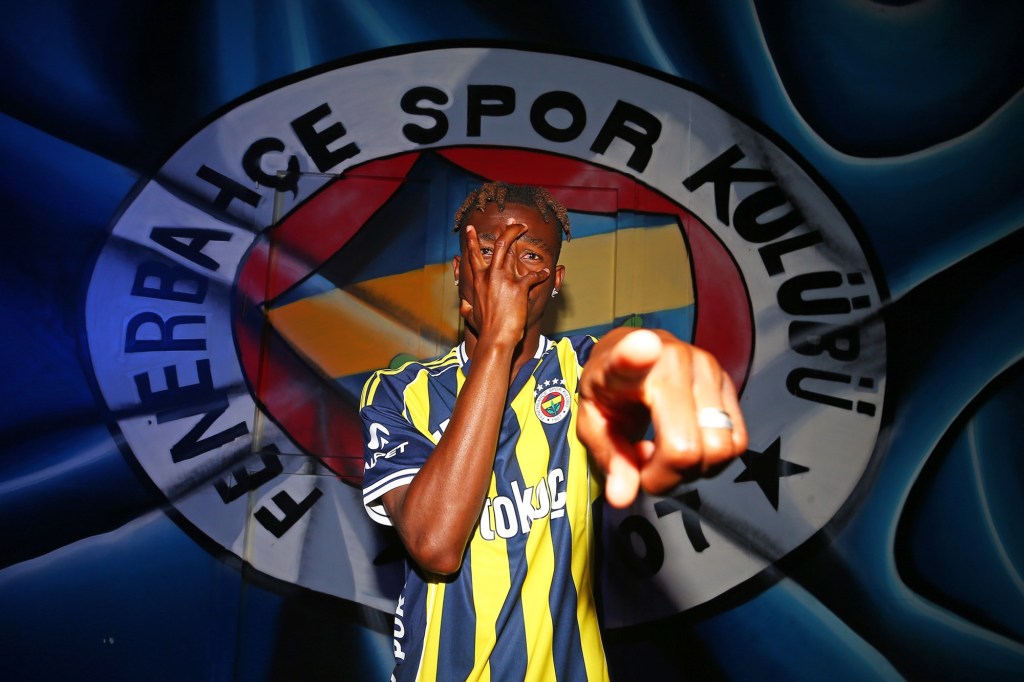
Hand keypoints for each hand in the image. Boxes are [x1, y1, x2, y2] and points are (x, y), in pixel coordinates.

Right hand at [460, 220, 549, 346]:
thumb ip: (466, 305)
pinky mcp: (519, 287)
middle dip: (508, 230)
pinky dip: (541, 273)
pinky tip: (546, 272)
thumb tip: (462, 304)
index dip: (472, 240)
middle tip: (514, 221)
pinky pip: (533, 275)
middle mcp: (490, 275)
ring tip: (527, 230)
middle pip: (499, 244)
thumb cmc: (484, 329)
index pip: (473, 255)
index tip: (470, 229)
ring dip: (520, 239)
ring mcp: (504, 279)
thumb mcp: (469, 314)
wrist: (496, 338)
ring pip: (512, 251)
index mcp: (478, 280)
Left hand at [577, 328, 746, 507]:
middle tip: (646, 465)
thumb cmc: (611, 391)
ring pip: (720, 449)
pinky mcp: (730, 382)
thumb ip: (609, 459)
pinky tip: (690, 445)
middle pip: (687, 447)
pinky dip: (713, 459)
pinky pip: (737, 442)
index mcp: (625, 365)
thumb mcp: (594, 425)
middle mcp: (674, 359)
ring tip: (666, 453)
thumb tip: (623, 497)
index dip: (635, 355)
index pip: (630, 356)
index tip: (642, 346)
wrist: (632, 355)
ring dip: (693, 469)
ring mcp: (708, 368)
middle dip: (668, 475)